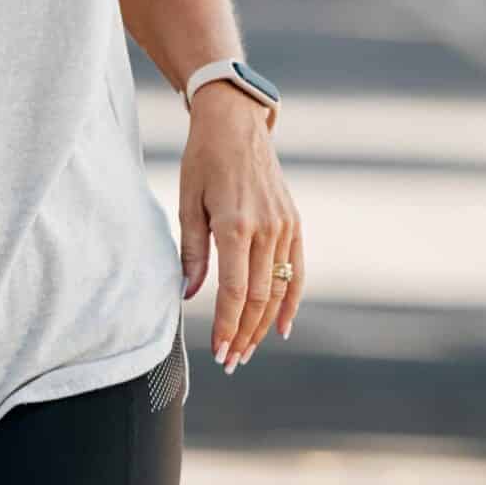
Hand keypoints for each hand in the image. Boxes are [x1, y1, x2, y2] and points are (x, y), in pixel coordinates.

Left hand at [178, 86, 302, 372]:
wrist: (236, 124)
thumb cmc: (203, 160)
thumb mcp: (187, 201)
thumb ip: (191, 251)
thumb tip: (188, 294)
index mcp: (234, 224)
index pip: (233, 291)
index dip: (227, 326)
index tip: (218, 351)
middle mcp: (265, 229)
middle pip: (258, 298)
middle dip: (244, 334)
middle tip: (231, 360)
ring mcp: (285, 227)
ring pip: (278, 290)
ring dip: (263, 325)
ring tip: (247, 350)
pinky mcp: (294, 223)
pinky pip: (297, 272)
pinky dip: (290, 302)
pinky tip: (281, 327)